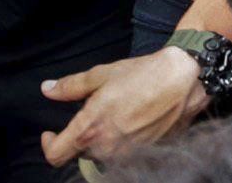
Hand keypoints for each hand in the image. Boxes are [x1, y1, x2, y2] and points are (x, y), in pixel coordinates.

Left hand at [39, 48, 207, 167]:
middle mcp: (107, 148)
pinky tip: (133, 120)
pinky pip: (123, 154)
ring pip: (102, 155)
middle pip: (80, 153)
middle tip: (93, 111)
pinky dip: (122, 142)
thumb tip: (47, 90)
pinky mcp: (145, 155)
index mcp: (90, 129)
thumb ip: (70, 87)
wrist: (183, 81)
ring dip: (102, 140)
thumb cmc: (143, 75)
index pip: (55, 155)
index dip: (48, 145)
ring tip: (116, 114)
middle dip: (81, 136)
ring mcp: (127, 155)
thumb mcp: (101, 75)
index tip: (51, 133)